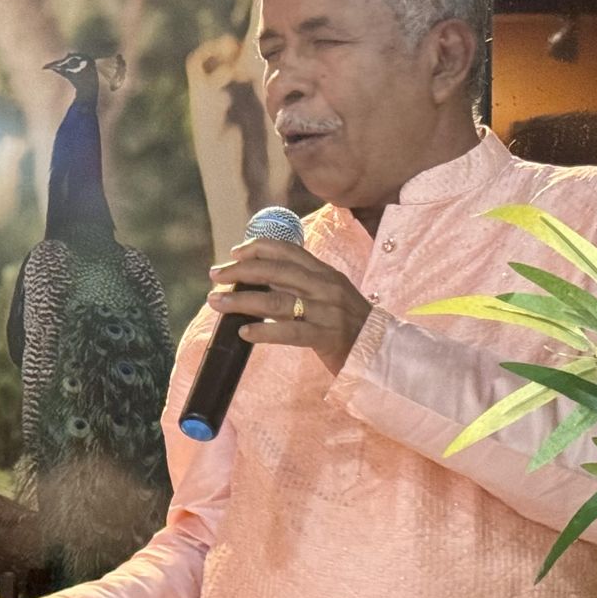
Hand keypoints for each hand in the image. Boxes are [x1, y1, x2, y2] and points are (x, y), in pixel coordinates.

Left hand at [208, 238, 372, 375]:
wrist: (382, 350)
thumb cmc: (348, 324)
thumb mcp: (328, 296)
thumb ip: (300, 286)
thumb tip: (258, 281)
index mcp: (325, 273)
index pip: (289, 251)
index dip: (259, 247)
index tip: (234, 252)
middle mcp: (326, 287)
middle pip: (276, 271)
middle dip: (241, 271)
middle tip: (215, 275)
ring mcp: (327, 311)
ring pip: (277, 301)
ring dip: (242, 301)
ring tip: (216, 303)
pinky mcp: (326, 336)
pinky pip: (290, 332)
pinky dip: (264, 331)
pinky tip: (244, 332)